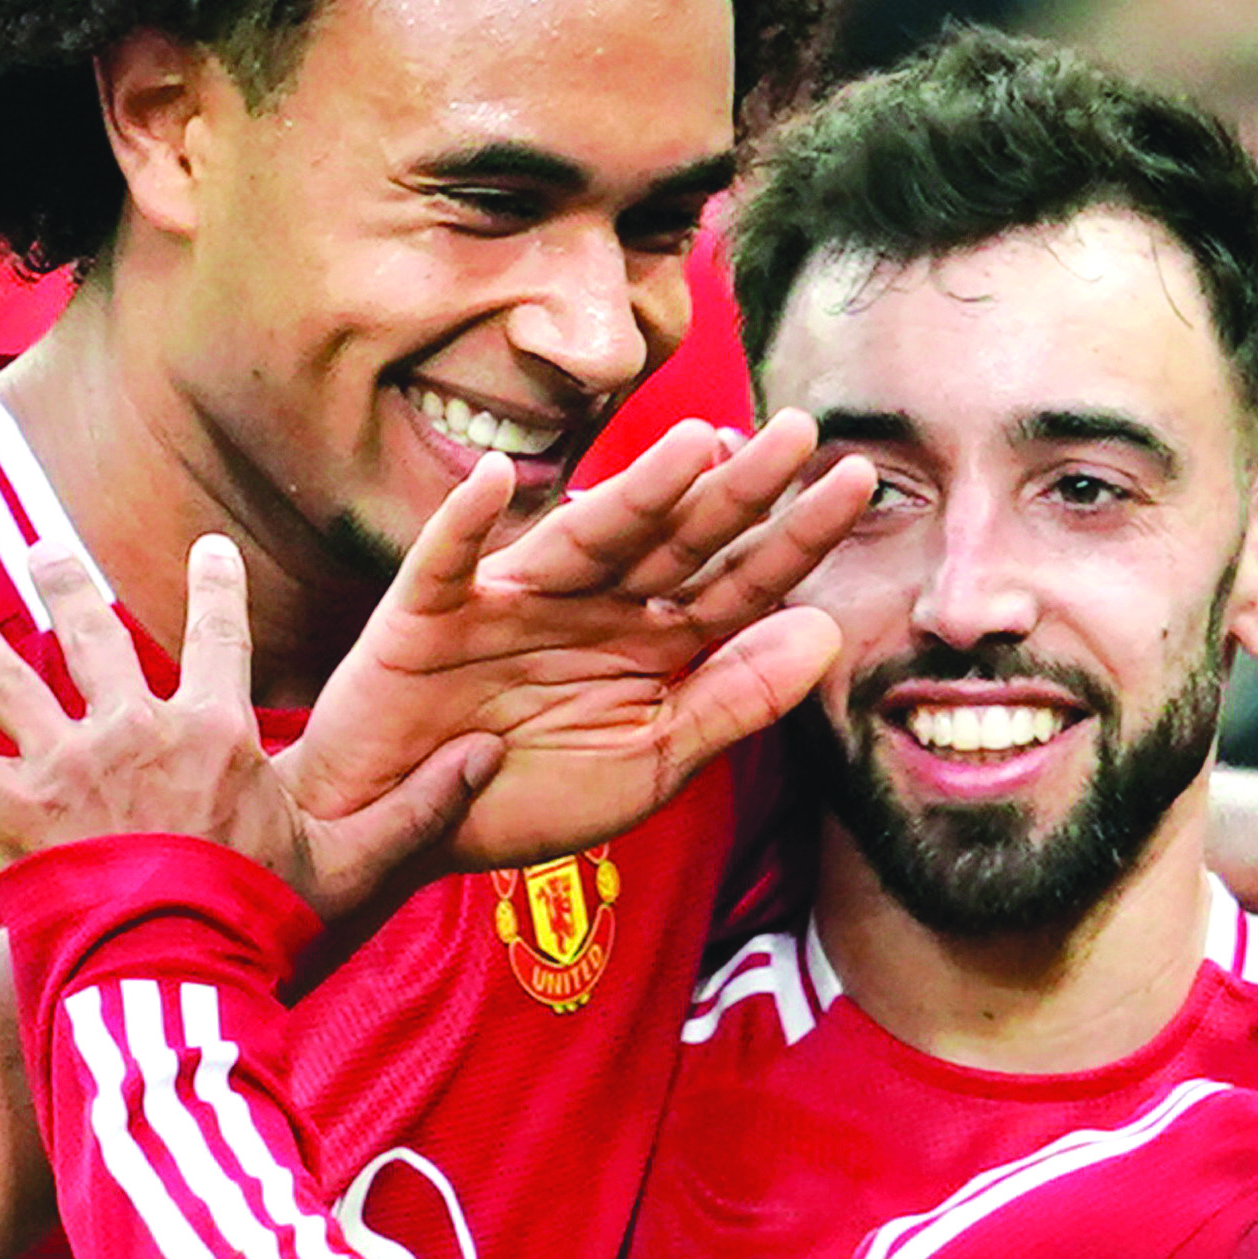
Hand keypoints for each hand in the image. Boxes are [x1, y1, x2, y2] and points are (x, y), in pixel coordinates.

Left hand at [0, 532, 507, 914]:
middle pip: (94, 631)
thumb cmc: (262, 921)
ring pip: (8, 675)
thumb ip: (418, 808)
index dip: (214, 590)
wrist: (171, 963)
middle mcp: (133, 723)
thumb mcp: (352, 865)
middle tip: (43, 545)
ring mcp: (64, 758)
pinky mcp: (6, 803)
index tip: (208, 553)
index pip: (217, 638)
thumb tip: (489, 758)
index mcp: (214, 728)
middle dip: (66, 581)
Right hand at [280, 414, 865, 871]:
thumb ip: (732, 702)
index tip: (857, 480)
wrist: (401, 829)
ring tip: (695, 444)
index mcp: (647, 642)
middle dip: (737, 489)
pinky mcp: (429, 614)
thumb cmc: (522, 796)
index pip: (736, 583)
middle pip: (675, 540)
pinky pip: (448, 562)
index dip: (795, 537)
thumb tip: (826, 632)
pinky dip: (466, 522)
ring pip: (585, 537)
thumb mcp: (648, 763)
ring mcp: (511, 602)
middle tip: (799, 429)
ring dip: (636, 492)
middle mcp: (590, 605)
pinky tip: (499, 481)